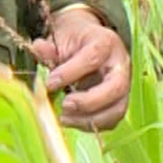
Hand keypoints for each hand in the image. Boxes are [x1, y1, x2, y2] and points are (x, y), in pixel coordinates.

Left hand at [31, 6, 130, 130]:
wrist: (90, 44)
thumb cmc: (75, 42)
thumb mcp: (62, 38)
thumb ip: (50, 48)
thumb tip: (38, 48)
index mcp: (106, 43)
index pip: (94, 57)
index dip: (71, 72)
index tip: (50, 83)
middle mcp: (120, 64)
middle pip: (116, 87)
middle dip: (88, 101)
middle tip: (64, 105)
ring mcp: (124, 85)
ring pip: (117, 108)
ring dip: (89, 119)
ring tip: (64, 118)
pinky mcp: (119, 102)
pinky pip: (111, 120)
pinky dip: (90, 125)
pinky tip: (71, 120)